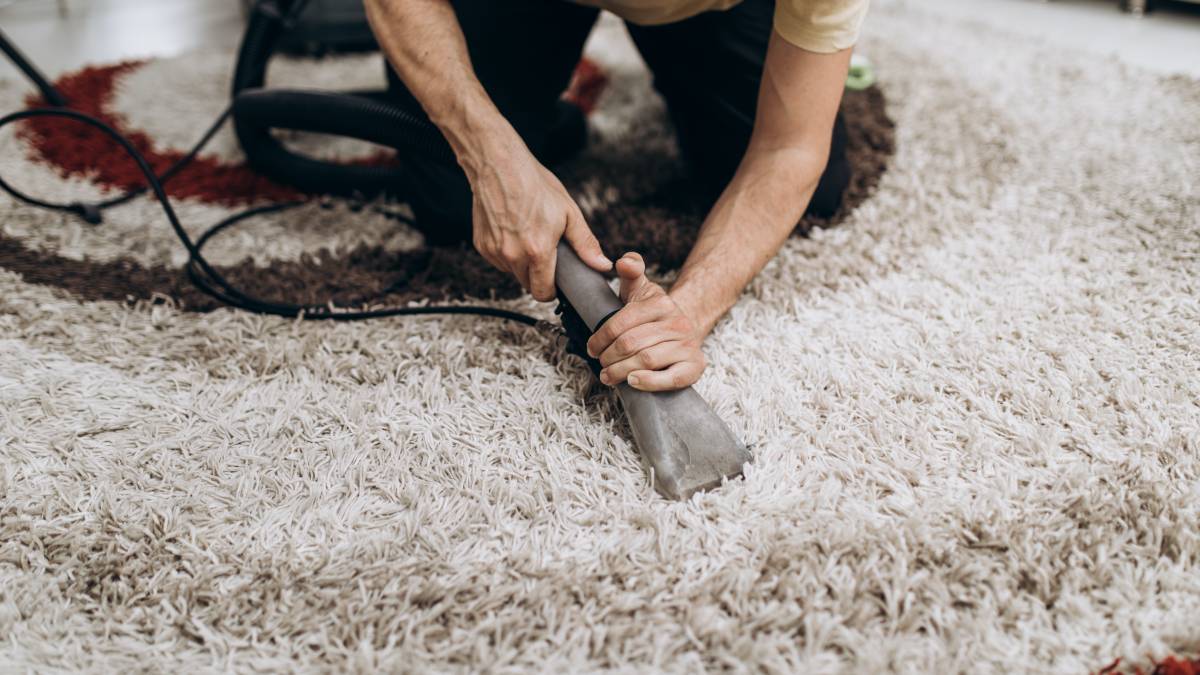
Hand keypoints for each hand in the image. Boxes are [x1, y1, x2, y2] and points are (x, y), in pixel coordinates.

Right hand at [468, 148, 610, 300]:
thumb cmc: (534, 184)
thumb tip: (602, 264)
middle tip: (545, 253)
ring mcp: (494, 251)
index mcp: (537, 251)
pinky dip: (506, 252)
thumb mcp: (568, 212)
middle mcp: (513, 255)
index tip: (556, 282)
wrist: (499, 165)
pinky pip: (498, 260)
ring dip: (521, 264)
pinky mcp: (481, 245)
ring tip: (528, 236)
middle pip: (527, 285)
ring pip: (512, 272)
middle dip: (538, 276)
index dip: (552, 290)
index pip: (543, 293)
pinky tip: (513, 231)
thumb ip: (585, 244)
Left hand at [586, 252, 705, 391]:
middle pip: (631, 344)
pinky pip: (671, 378)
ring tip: (608, 375)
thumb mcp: (640, 289)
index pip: (622, 322)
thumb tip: (624, 261)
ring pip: (646, 360)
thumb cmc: (653, 314)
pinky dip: (649, 382)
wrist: (684, 330)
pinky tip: (633, 381)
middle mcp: (678, 323)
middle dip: (609, 357)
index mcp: (661, 303)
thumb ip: (631, 272)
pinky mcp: (694, 366)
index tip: (591, 348)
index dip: (601, 338)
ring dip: (621, 371)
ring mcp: (688, 346)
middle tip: (600, 363)